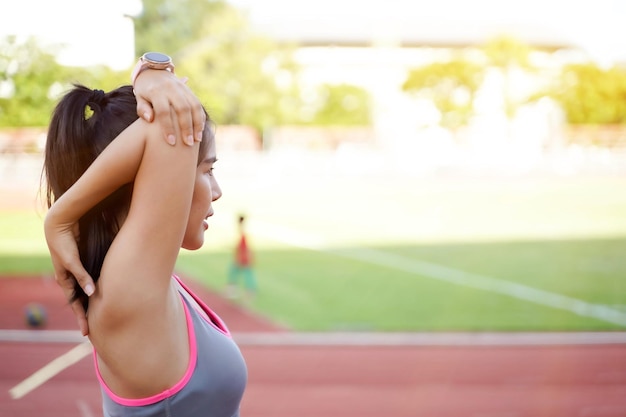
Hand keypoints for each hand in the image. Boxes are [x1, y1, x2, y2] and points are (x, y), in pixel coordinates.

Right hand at [44, 215, 94, 335]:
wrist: (61, 224)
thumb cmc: (64, 242)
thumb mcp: (72, 260)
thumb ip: (81, 275)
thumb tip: (91, 293)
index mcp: (65, 279)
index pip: (75, 303)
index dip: (81, 317)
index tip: (86, 332)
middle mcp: (71, 277)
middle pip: (81, 300)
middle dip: (86, 315)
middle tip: (95, 331)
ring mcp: (78, 271)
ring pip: (87, 291)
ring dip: (93, 303)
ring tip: (102, 316)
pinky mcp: (85, 263)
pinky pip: (92, 280)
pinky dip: (97, 289)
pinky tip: (105, 295)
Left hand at [133, 70, 205, 146]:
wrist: (154, 70)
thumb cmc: (144, 90)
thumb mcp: (139, 97)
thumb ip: (143, 108)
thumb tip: (150, 119)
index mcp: (156, 91)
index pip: (163, 111)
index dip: (168, 127)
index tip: (171, 142)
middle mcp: (171, 88)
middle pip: (182, 109)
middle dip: (186, 127)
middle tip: (188, 144)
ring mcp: (182, 88)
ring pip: (194, 106)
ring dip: (197, 124)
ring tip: (197, 139)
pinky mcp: (189, 90)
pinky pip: (198, 104)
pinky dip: (200, 118)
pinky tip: (200, 130)